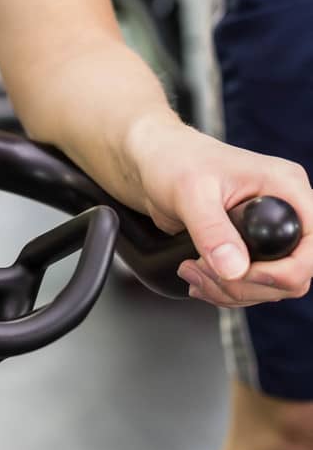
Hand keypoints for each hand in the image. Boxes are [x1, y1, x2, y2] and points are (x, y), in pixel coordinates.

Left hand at [128, 114, 312, 306]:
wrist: (153, 162)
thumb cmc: (174, 159)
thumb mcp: (190, 191)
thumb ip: (212, 230)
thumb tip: (233, 268)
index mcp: (285, 187)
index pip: (311, 246)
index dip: (285, 271)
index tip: (244, 271)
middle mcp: (284, 210)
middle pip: (292, 275)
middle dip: (246, 284)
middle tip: (204, 271)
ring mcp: (267, 232)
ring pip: (270, 287)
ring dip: (230, 290)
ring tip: (192, 272)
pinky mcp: (249, 248)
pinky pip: (251, 285)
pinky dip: (224, 290)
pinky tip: (198, 277)